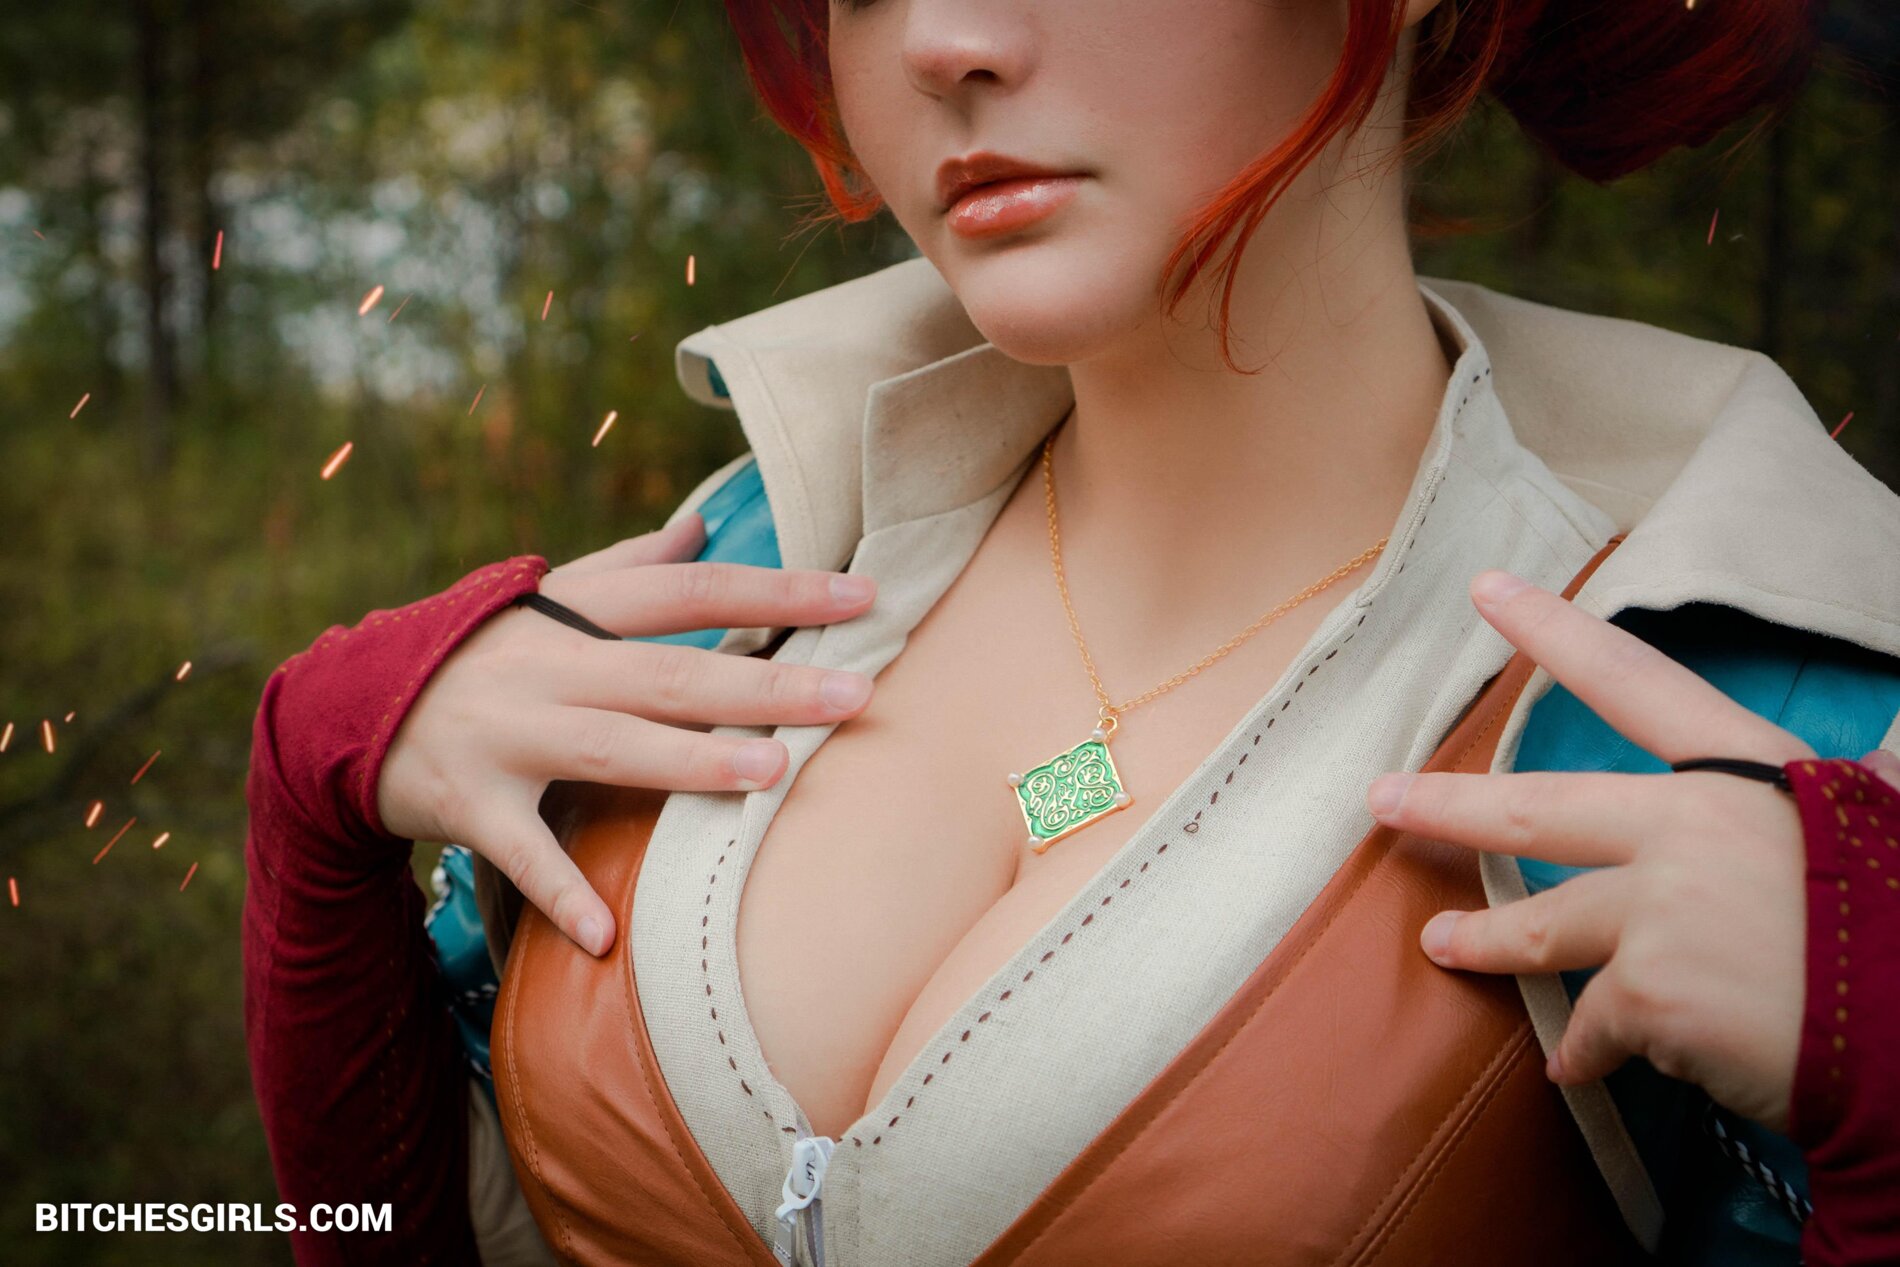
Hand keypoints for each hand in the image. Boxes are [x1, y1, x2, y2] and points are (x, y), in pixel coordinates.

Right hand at [375, 512, 880, 957]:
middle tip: (855, 695)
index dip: (778, 591)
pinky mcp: (467, 803)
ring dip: (691, 761)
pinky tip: (608, 935)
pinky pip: (520, 853)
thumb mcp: (544, 601)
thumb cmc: (478, 653)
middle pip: (671, 673)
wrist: (349, 712)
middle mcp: (549, 669)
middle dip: (766, 684)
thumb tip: (701, 525)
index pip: (694, 592)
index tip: (862, 597)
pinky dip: (559, 891)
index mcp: (575, 616)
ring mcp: (507, 736)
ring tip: (774, 771)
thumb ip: (627, 568)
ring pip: (611, 748)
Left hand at [1362, 567, 1854, 1135]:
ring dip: (1483, 941)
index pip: (1635, 680)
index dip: (1554, 633)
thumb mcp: (1879, 825)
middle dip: (1448, 805)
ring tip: (1440, 946)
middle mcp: (1692, 826)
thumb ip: (1839, 789)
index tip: (1487, 591)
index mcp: (1749, 775)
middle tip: (1381, 799)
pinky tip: (1584, 1068)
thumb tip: (1878, 749)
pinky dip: (1591, 1053)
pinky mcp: (1651, 992)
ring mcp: (1663, 908)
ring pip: (1540, 923)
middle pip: (1538, 806)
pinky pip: (1596, 1027)